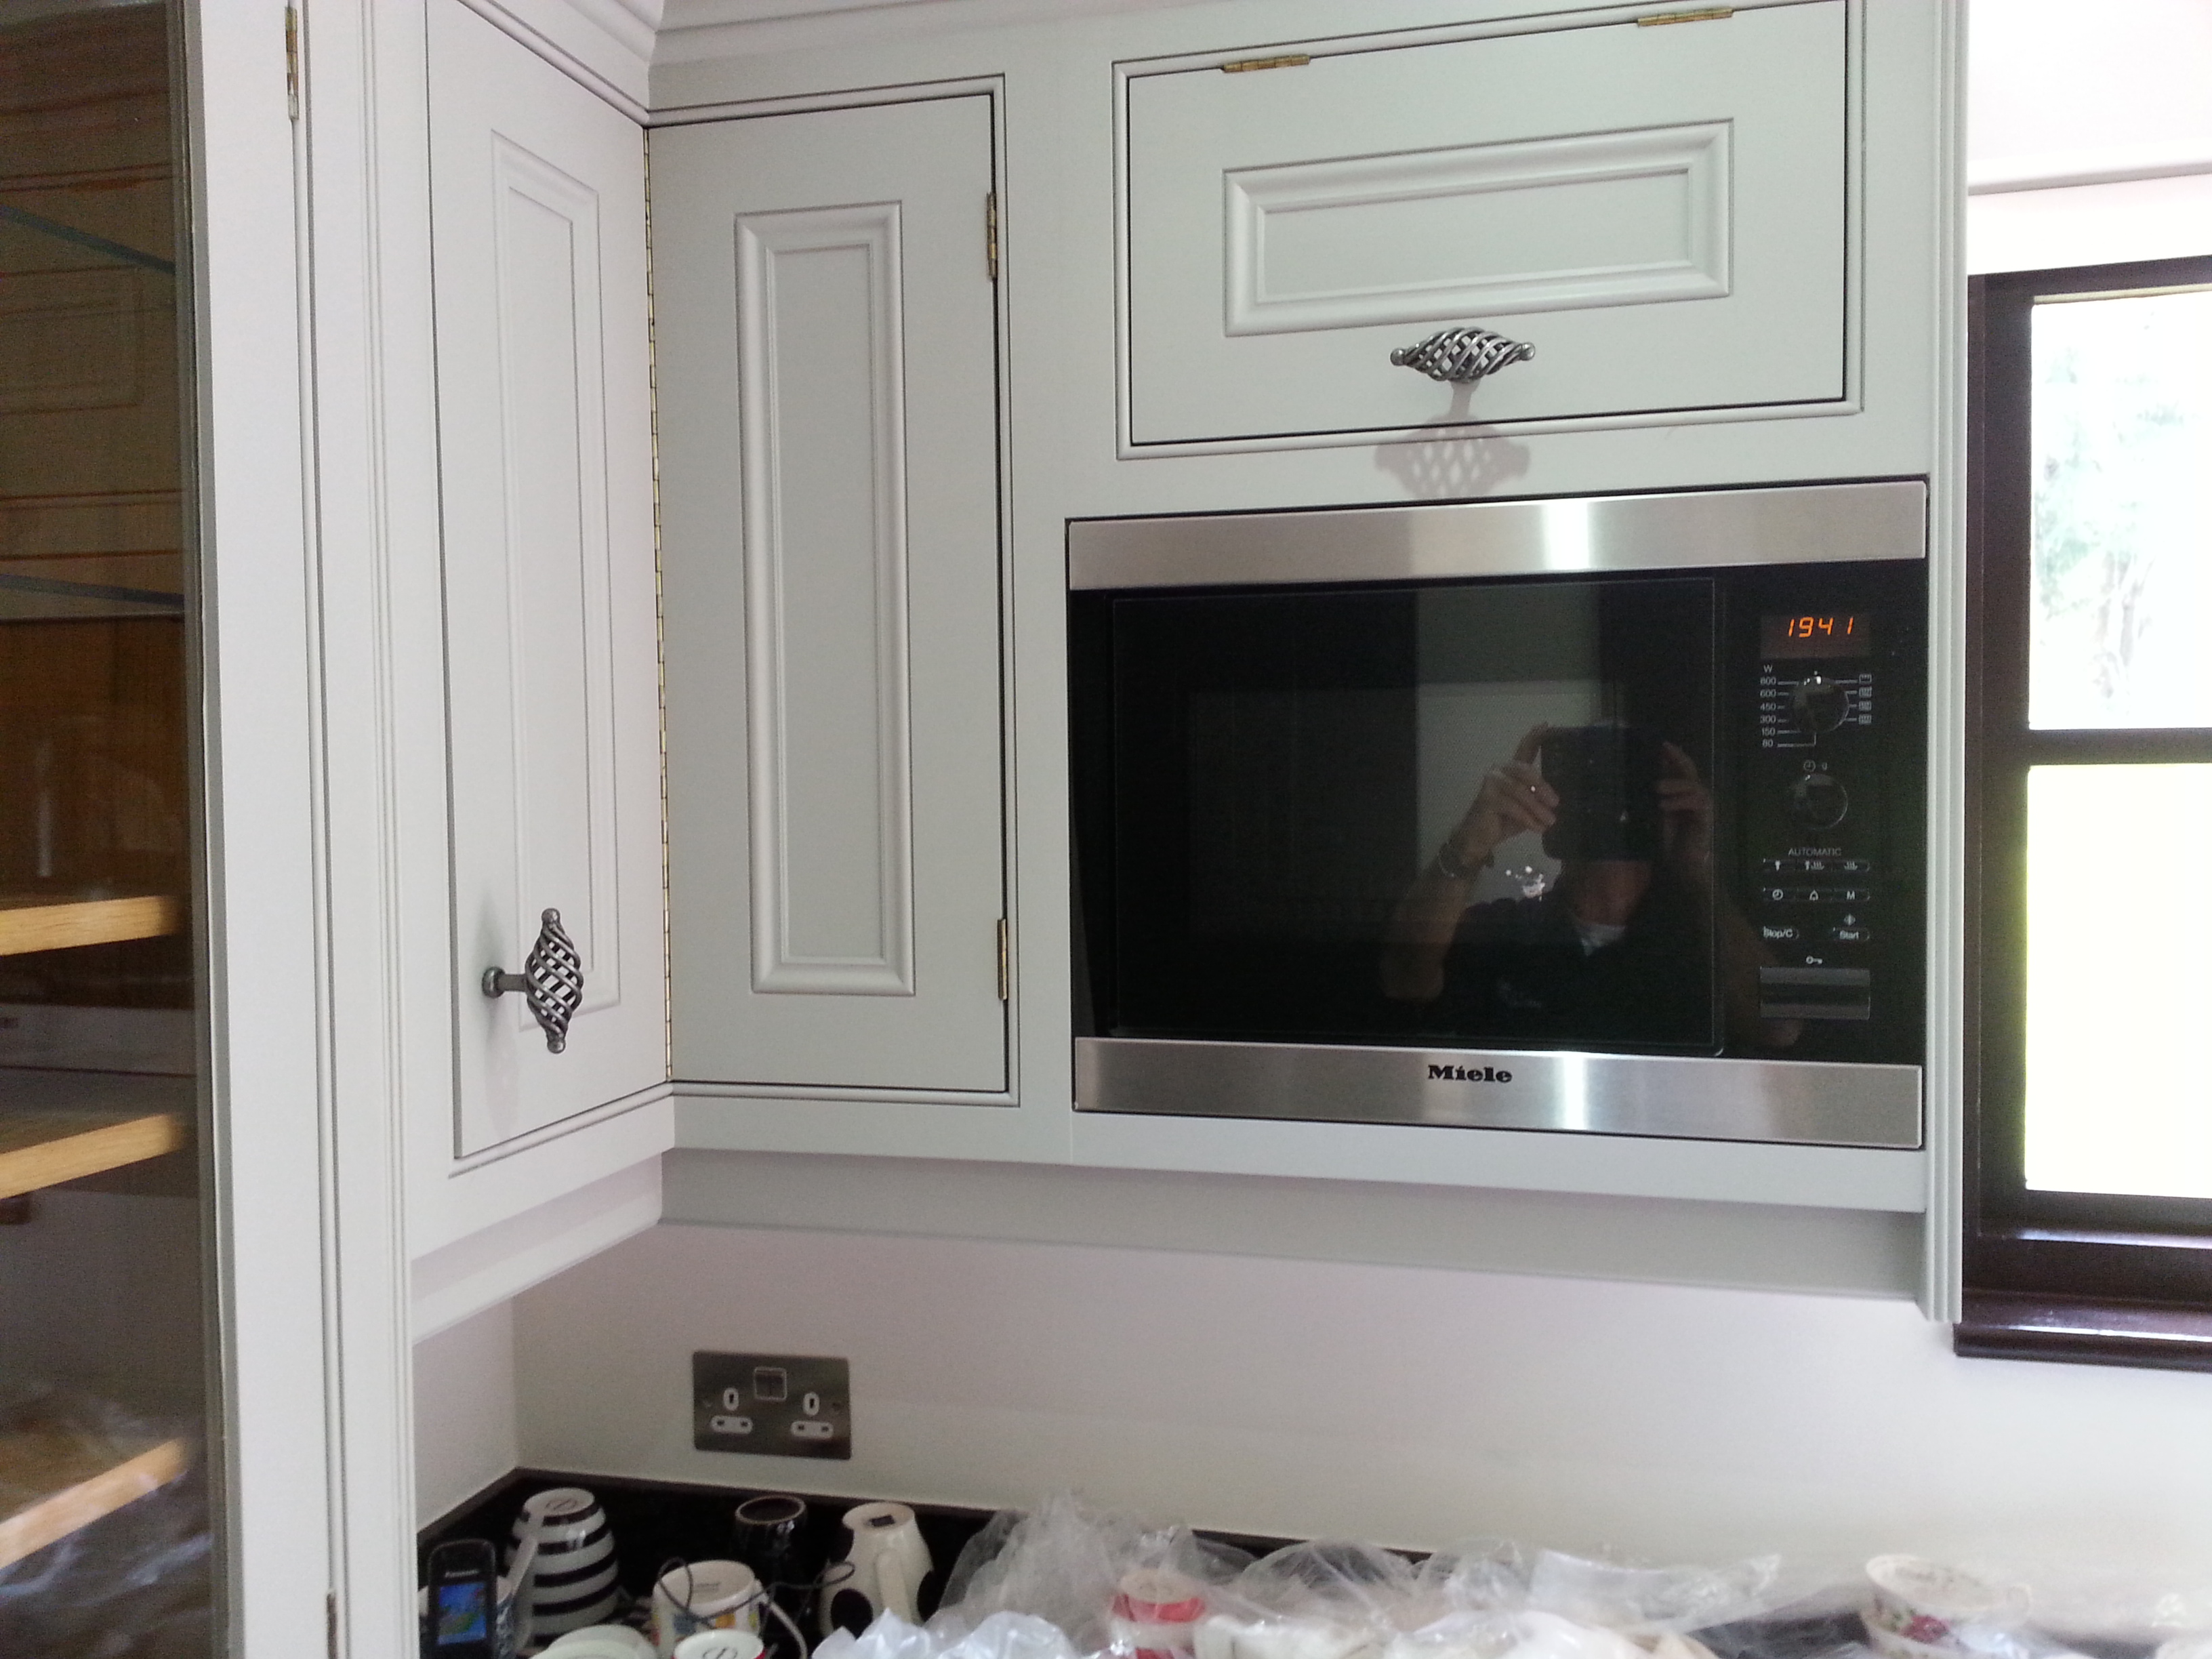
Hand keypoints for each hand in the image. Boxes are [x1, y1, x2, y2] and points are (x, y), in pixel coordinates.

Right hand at [1441, 725, 1556, 870]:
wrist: (1479, 837)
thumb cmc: (1504, 820)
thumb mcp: (1527, 807)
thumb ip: (1537, 797)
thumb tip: (1556, 799)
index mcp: (1512, 771)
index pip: (1524, 750)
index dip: (1534, 737)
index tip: (1545, 725)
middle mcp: (1500, 772)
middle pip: (1524, 770)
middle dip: (1542, 787)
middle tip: (1556, 803)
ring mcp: (1491, 783)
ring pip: (1520, 791)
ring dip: (1537, 808)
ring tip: (1549, 822)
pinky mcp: (1486, 797)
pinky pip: (1512, 806)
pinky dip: (1527, 818)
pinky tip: (1536, 827)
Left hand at [1657, 741, 1713, 879]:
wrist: (1683, 866)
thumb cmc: (1670, 842)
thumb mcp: (1658, 815)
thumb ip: (1657, 797)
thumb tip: (1644, 778)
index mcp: (1683, 795)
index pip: (1680, 770)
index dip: (1672, 757)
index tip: (1661, 744)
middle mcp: (1696, 798)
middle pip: (1690, 772)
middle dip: (1678, 758)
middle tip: (1664, 748)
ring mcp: (1703, 808)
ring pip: (1694, 786)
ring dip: (1675, 784)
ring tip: (1657, 788)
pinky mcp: (1706, 819)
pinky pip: (1697, 803)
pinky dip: (1680, 802)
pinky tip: (1664, 805)